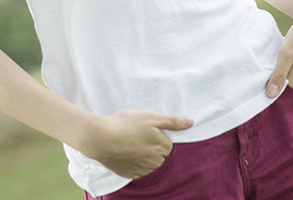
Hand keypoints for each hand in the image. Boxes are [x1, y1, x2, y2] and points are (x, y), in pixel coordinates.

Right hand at [78, 109, 192, 178]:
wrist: (101, 138)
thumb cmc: (126, 124)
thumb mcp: (151, 116)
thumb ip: (172, 121)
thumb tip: (191, 122)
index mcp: (162, 147)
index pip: (168, 143)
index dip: (158, 134)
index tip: (147, 128)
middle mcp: (155, 162)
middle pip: (160, 155)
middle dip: (152, 145)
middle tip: (138, 133)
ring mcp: (142, 170)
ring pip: (149, 163)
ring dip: (144, 155)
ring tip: (131, 141)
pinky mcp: (130, 174)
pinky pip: (137, 170)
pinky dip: (134, 162)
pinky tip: (125, 151)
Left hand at [266, 2, 292, 96]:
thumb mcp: (287, 52)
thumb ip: (279, 73)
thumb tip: (271, 94)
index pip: (278, 94)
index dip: (267, 89)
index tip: (255, 85)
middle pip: (284, 90)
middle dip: (272, 85)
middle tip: (258, 76)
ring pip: (289, 85)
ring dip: (278, 80)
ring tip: (266, 71)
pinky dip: (286, 75)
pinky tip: (278, 67)